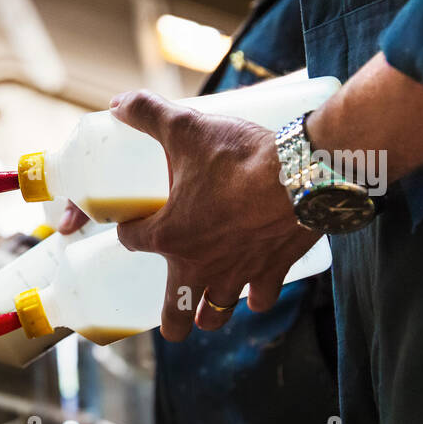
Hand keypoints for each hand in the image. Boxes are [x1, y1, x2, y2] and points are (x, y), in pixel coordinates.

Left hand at [60, 90, 318, 340]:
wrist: (302, 173)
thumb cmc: (240, 156)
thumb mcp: (185, 128)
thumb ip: (148, 114)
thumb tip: (120, 104)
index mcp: (169, 235)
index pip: (132, 242)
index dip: (130, 232)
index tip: (135, 224)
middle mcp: (198, 264)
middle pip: (174, 311)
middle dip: (170, 319)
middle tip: (170, 318)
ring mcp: (236, 273)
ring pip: (216, 315)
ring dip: (209, 315)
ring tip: (205, 313)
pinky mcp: (271, 271)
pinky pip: (261, 298)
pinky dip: (258, 297)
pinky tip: (255, 290)